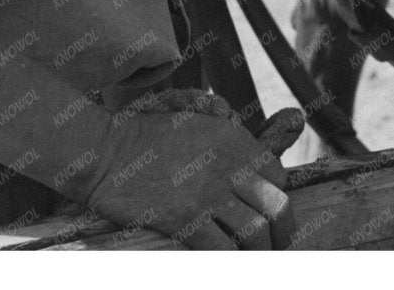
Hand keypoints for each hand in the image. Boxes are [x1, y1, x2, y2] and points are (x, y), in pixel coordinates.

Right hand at [85, 91, 298, 249]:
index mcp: (236, 141)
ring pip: (255, 232)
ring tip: (253, 262)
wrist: (111, 151)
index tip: (266, 214)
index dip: (275, 198)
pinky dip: (229, 264)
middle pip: (278, 206)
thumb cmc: (151, 138)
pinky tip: (225, 267)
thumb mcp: (199, 125)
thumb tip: (246, 172)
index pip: (278, 176)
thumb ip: (228, 145)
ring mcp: (210, 195)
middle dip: (282, 233)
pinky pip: (222, 251)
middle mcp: (231, 167)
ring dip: (259, 252)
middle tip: (277, 248)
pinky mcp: (187, 220)